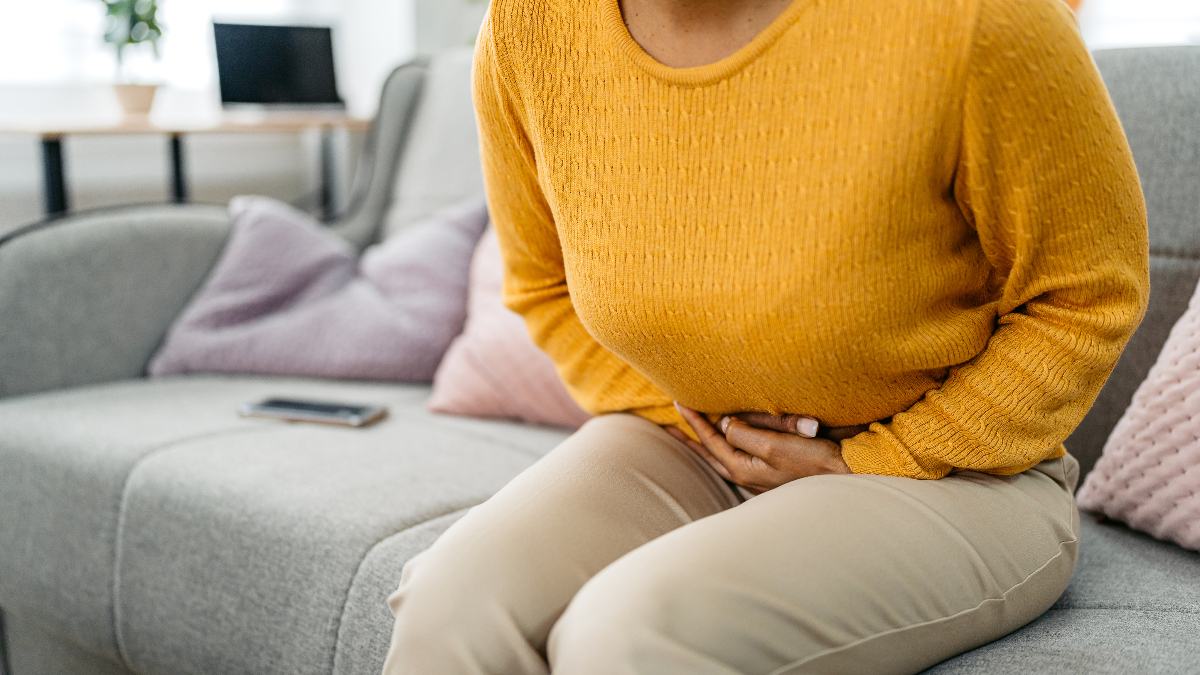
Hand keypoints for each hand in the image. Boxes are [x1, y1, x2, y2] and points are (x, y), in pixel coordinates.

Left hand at [667, 403, 856, 493]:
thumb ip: (744, 434)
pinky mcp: (773, 473)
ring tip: (691, 435)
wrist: (847, 478)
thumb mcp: (774, 445)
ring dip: (706, 445)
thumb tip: (725, 424)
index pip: (711, 439)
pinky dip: (728, 449)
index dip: (694, 420)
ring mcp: (759, 476)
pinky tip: (730, 446)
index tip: (679, 401)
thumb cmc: (814, 463)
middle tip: (669, 426)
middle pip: (710, 453)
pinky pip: (741, 458)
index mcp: (742, 467)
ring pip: (724, 457)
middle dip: (690, 439)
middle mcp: (746, 474)